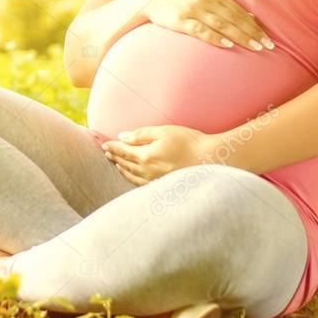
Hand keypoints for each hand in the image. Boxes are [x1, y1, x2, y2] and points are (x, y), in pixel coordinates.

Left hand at [102, 125, 217, 185]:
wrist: (212, 160)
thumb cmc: (189, 142)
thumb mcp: (163, 132)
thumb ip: (141, 135)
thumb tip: (122, 136)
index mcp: (146, 156)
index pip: (123, 151)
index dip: (113, 147)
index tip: (104, 144)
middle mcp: (148, 171)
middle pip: (125, 164)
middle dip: (115, 157)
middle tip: (106, 152)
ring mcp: (156, 181)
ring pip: (132, 175)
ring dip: (122, 168)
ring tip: (115, 163)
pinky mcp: (164, 186)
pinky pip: (142, 184)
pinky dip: (132, 178)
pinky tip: (132, 176)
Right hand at [134, 0, 274, 51]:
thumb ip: (223, 3)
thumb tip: (248, 16)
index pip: (238, 11)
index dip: (254, 25)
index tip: (267, 37)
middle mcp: (204, 0)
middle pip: (234, 18)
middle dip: (252, 32)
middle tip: (267, 46)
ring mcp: (192, 10)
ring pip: (222, 24)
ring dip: (240, 36)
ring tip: (255, 47)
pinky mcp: (179, 20)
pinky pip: (201, 30)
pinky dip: (215, 37)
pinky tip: (227, 44)